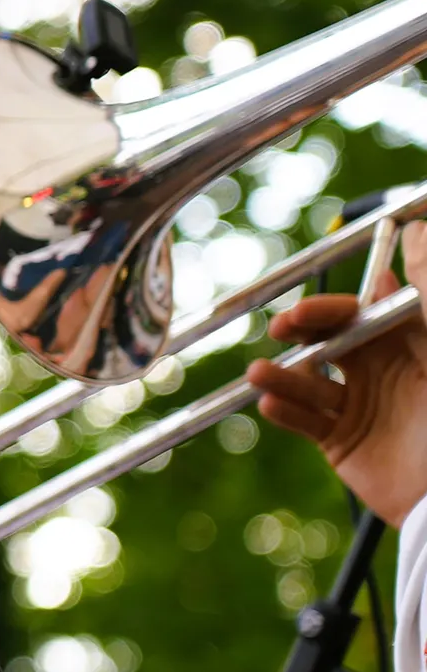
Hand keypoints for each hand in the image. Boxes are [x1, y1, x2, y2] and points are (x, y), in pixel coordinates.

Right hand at [247, 222, 426, 526]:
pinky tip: (271, 404)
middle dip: (299, 332)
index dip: (329, 307)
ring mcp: (360, 406)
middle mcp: (382, 371)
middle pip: (326, 338)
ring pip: (307, 378)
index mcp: (409, 344)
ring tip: (261, 375)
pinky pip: (302, 420)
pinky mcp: (342, 443)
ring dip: (281, 373)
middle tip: (282, 331)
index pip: (359, 311)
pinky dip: (282, 410)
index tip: (305, 311)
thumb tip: (418, 229)